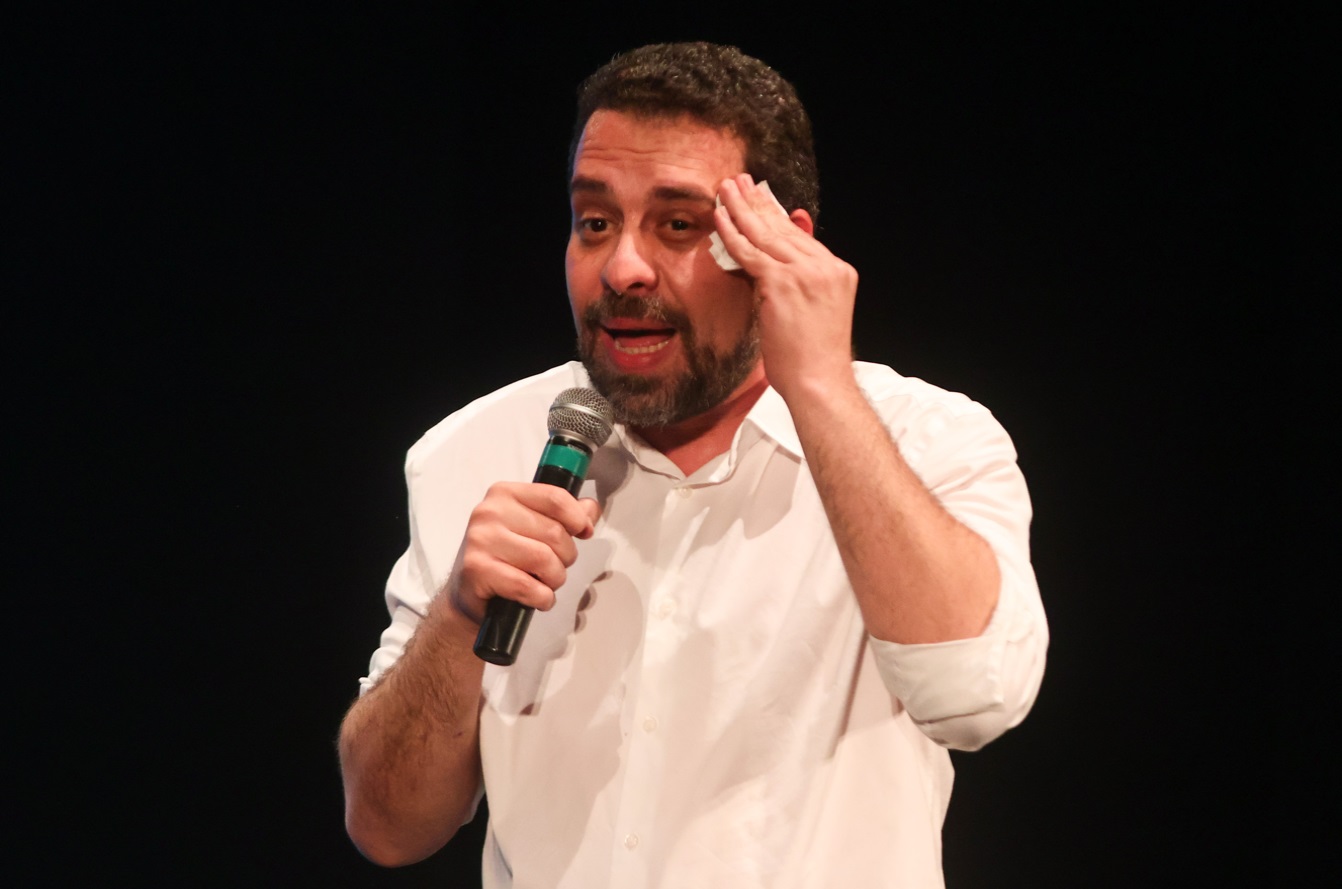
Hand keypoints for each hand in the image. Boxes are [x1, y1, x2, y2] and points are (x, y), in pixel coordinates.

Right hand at [448, 482, 600, 622]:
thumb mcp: (532, 528)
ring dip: (555, 579)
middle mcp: (489, 511)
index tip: (584, 532)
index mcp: (505, 493)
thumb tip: (590, 508)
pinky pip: (527, 586)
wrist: (467, 593)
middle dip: (566, 557)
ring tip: (545, 583)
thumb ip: (563, 515)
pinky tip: (537, 598)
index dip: (578, 518)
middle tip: (555, 567)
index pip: (555, 498)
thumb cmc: (505, 557)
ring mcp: (481, 540)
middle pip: (554, 533)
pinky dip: (542, 598)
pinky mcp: (477, 570)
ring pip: (544, 560)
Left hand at [713, 174, 859, 401]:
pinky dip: (732, 232)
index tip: (759, 200)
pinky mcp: (784, 282)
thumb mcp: (809, 316)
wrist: (819, 382)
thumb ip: (792, 287)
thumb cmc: (812, 360)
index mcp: (838, 272)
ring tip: (725, 188)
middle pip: (784, 228)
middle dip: (758, 203)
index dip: (776, 217)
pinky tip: (719, 216)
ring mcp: (807, 272)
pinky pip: (750, 252)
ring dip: (741, 208)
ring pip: (766, 234)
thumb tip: (764, 272)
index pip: (801, 238)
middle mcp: (826, 267)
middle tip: (739, 182)